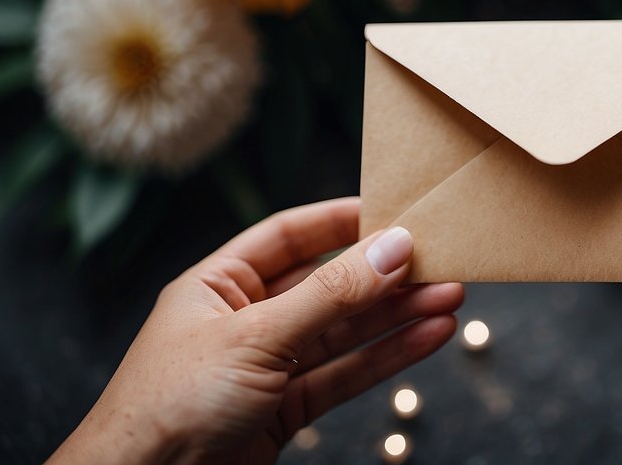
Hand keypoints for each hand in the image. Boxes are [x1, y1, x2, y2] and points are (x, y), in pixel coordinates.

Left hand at [51, 198, 461, 464]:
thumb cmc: (170, 406)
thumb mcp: (256, 336)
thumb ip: (330, 295)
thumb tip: (392, 248)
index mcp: (218, 285)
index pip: (289, 236)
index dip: (341, 220)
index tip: (395, 209)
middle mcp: (245, 320)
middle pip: (328, 285)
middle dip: (384, 275)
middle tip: (441, 261)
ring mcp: (268, 367)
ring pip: (345, 332)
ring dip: (397, 316)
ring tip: (451, 298)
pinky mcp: (285, 411)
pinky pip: (345, 375)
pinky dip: (387, 358)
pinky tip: (427, 338)